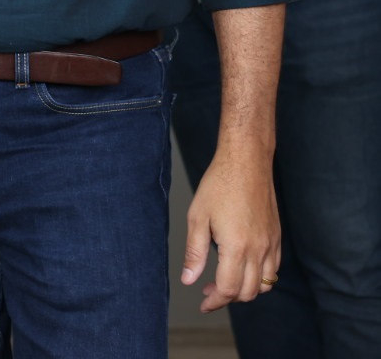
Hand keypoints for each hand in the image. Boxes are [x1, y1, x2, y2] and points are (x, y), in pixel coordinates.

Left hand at [182, 146, 280, 311]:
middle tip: (208, 292)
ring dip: (245, 290)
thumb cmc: (219, 186)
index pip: (228, 289)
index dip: (214, 301)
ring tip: (224, 281)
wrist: (246, 163)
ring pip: (265, 284)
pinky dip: (260, 277)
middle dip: (228, 298)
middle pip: (249, 292)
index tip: (203, 304)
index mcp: (236, 246)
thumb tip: (189, 280)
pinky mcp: (277, 237)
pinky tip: (242, 267)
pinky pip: (274, 269)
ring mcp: (271, 244)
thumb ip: (194, 252)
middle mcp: (258, 249)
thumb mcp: (197, 218)